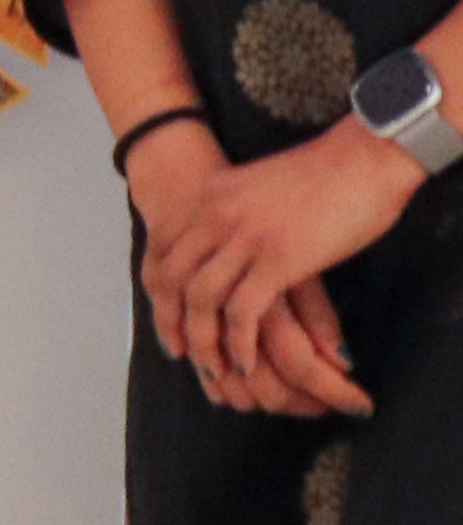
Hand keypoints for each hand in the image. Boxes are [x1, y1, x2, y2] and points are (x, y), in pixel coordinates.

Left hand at [133, 115, 403, 414]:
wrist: (365, 155)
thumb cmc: (323, 173)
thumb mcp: (256, 187)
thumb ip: (233, 213)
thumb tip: (227, 246)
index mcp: (208, 197)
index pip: (161, 255)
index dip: (159, 296)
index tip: (168, 325)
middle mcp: (215, 216)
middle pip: (172, 282)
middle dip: (173, 325)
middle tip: (184, 356)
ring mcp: (244, 237)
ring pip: (200, 301)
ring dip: (204, 343)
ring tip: (217, 369)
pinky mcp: (278, 258)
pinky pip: (242, 313)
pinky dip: (239, 344)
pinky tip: (247, 364)